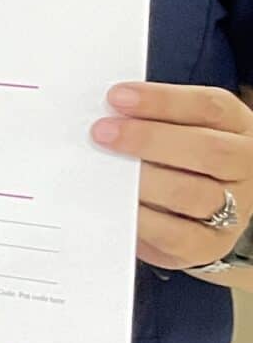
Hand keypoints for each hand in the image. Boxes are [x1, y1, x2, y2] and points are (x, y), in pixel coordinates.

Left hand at [92, 82, 252, 271]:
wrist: (194, 215)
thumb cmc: (178, 160)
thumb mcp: (176, 130)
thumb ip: (150, 119)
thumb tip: (105, 113)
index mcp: (236, 126)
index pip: (210, 107)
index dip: (162, 101)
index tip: (116, 97)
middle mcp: (244, 166)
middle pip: (208, 150)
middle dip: (149, 139)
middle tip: (102, 133)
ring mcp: (234, 208)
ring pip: (194, 193)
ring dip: (144, 181)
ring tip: (105, 172)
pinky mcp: (209, 245)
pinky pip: (176, 234)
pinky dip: (142, 219)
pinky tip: (116, 205)